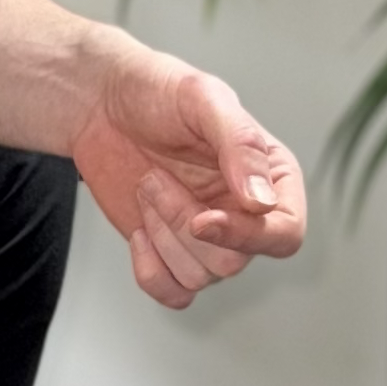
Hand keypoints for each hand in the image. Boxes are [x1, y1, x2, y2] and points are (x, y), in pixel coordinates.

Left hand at [70, 45, 307, 310]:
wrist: (101, 106)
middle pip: (235, 261)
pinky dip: (150, 271)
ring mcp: (210, 239)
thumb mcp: (203, 99)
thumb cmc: (156, 91)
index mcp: (271, 176)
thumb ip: (240, 144)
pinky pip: (174, 293)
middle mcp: (246, 214)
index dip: (247, 236)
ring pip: (200, 278)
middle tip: (154, 178)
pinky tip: (139, 230)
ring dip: (162, 236)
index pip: (285, 233)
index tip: (202, 219)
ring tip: (147, 187)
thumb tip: (262, 201)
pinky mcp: (173, 256)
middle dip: (183, 224)